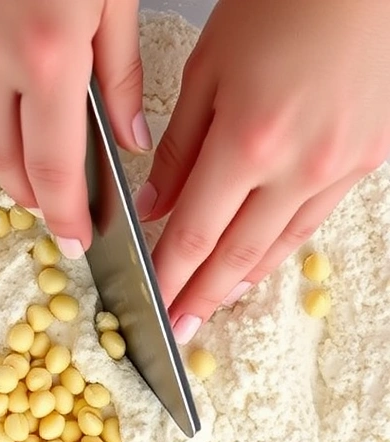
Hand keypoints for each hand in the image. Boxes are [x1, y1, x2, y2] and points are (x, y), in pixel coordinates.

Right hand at [0, 0, 149, 257]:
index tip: (74, 237)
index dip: (64, 212)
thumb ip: (121, 70)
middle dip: (28, 190)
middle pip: (1, 158)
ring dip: (1, 120)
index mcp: (46, 51)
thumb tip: (129, 135)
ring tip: (27, 84)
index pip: (52, 165)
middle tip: (51, 197)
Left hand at [138, 0, 389, 343]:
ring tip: (211, 306)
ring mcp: (342, 165)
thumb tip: (153, 205)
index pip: (197, 232)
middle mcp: (301, 165)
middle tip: (177, 331)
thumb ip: (179, 146)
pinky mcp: (370, 157)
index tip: (152, 302)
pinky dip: (281, 248)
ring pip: (281, 244)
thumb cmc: (283, 5)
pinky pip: (315, 219)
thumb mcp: (209, 68)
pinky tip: (259, 263)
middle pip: (239, 253)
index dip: (170, 275)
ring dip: (242, 281)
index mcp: (250, 141)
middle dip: (202, 297)